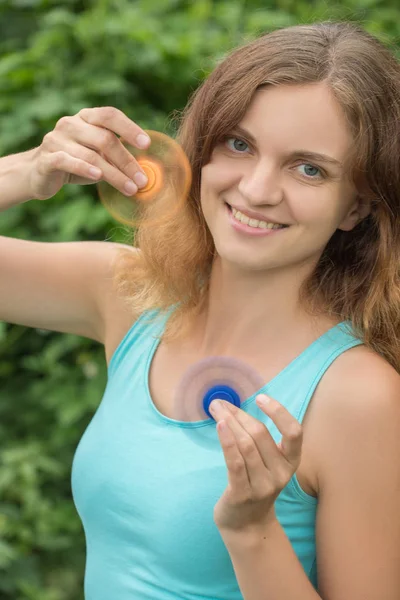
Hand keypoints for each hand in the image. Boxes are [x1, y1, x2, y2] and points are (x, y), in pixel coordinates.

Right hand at [29, 106, 150, 199]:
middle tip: (143, 180)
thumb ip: (117, 155)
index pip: (109, 115)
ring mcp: (56, 140)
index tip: (146, 144)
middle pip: (105, 139)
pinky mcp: (46, 158)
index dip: (129, 128)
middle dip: (127, 161)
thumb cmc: (76, 163)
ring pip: (91, 155)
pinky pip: (68, 161)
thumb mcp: (98, 156)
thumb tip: (147, 169)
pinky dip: (84, 169)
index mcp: (85, 118)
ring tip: (131, 188)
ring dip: (114, 174)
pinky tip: (98, 177)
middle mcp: (70, 124)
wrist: (38, 173)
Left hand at [210, 394, 302, 534]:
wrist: (246, 525)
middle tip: (220, 403)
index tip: (261, 398)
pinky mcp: (242, 494)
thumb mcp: (266, 463)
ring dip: (228, 423)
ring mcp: (262, 486)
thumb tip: (232, 406)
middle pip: (260, 434)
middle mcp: (280, 474)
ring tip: (216, 410)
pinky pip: (235, 462)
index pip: (294, 433)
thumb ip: (258, 439)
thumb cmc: (254, 484)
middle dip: (239, 414)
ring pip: (246, 445)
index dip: (279, 412)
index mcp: (291, 463)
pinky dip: (227, 441)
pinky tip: (220, 426)